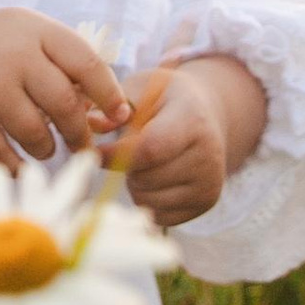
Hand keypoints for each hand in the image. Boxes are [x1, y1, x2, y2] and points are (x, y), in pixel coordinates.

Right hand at [0, 7, 125, 167]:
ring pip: (37, 136)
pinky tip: (15, 161)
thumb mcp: (23, 37)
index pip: (87, 64)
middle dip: (77, 133)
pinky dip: (14, 165)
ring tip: (40, 146)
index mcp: (35, 29)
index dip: (109, 94)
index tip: (118, 116)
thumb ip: (65, 65)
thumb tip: (115, 112)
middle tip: (77, 143)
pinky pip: (2, 154)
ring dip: (45, 149)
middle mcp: (13, 53)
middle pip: (65, 107)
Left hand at [111, 56, 266, 227]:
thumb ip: (116, 106)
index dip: (116, 154)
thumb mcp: (142, 89)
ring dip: (135, 184)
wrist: (207, 115)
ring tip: (145, 162)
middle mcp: (209, 155)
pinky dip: (148, 200)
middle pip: (146, 177)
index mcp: (192, 120)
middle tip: (131, 149)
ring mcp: (210, 183)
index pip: (149, 149)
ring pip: (148, 200)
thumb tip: (94, 123)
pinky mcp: (206, 203)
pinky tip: (156, 178)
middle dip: (126, 166)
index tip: (96, 151)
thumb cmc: (165, 100)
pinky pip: (159, 216)